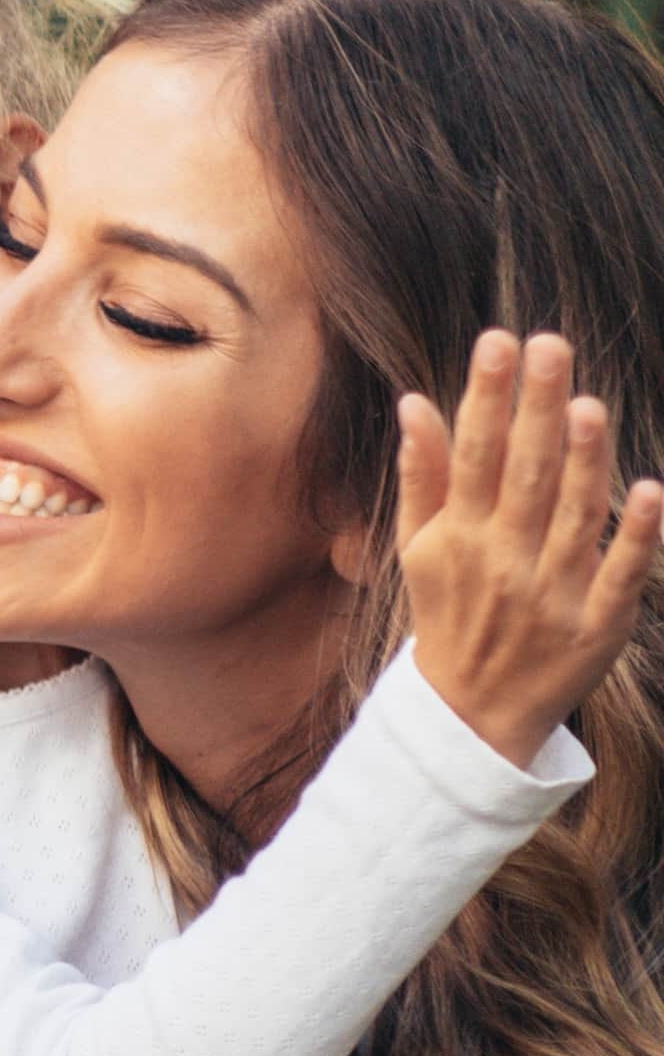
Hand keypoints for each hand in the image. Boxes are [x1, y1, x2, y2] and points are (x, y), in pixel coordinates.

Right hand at [398, 327, 663, 767]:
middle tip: (550, 345)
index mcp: (461, 536)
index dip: (486, 397)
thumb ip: (422, 475)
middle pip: (525, 473)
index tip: (498, 342)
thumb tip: (415, 401)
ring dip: (582, 462)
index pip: (474, 454)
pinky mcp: (597, 625)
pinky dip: (636, 536)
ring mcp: (553, 592)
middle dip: (536, 409)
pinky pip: (621, 574)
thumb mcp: (418, 548)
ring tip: (587, 405)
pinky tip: (648, 490)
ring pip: (573, 517)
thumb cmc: (449, 614)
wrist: (472, 713)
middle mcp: (505, 559)